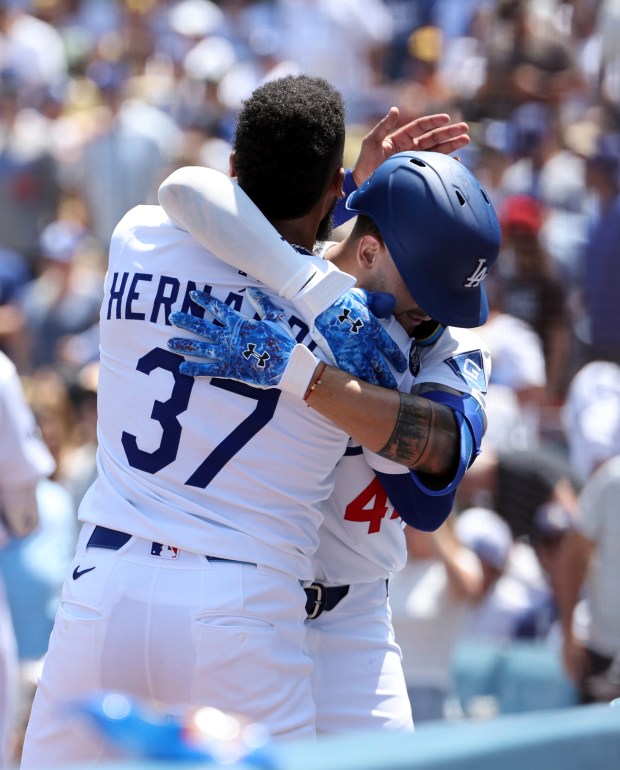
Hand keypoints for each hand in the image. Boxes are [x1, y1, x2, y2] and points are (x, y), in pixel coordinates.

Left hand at [168, 291, 318, 396]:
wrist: (286, 366)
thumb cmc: (282, 342)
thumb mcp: (275, 318)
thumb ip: (262, 304)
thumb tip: (251, 290)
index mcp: (239, 324)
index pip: (218, 308)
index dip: (204, 300)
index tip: (192, 294)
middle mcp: (228, 337)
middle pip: (202, 327)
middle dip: (186, 322)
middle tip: (172, 317)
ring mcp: (226, 354)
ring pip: (200, 348)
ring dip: (184, 345)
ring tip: (169, 343)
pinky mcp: (228, 370)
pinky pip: (208, 370)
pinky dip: (195, 370)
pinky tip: (182, 369)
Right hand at [254, 287, 405, 388]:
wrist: (321, 304)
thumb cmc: (342, 298)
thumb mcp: (364, 297)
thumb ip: (377, 303)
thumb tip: (389, 304)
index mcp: (372, 329)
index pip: (389, 348)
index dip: (396, 359)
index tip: (402, 367)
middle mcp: (364, 343)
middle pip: (379, 365)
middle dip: (386, 377)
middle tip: (393, 387)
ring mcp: (350, 351)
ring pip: (365, 372)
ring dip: (373, 383)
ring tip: (379, 392)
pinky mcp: (337, 355)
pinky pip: (348, 372)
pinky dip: (354, 381)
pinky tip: (359, 389)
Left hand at [351, 107, 469, 185]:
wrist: (364, 183)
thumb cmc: (365, 161)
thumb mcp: (372, 141)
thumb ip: (383, 126)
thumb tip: (395, 109)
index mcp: (401, 138)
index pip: (421, 127)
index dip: (433, 122)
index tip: (446, 118)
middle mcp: (410, 147)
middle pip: (433, 137)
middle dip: (449, 133)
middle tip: (465, 129)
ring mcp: (414, 160)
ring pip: (437, 150)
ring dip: (451, 145)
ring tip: (465, 140)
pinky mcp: (416, 172)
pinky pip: (433, 166)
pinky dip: (445, 164)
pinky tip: (456, 161)